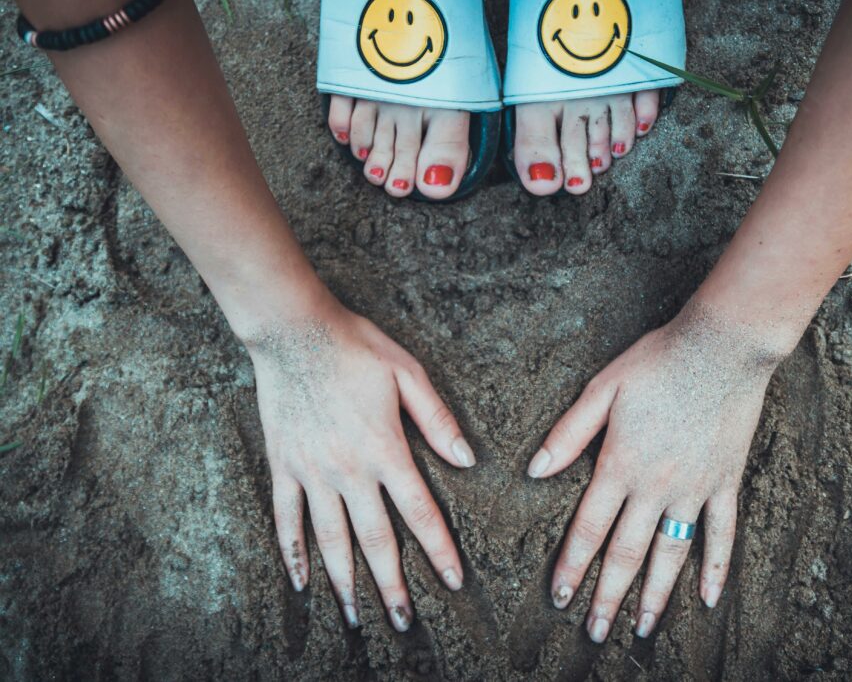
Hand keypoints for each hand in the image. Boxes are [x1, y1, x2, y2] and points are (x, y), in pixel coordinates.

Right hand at [246, 299, 474, 631]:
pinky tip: (303, 581)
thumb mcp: (407, 372)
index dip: (439, 550)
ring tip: (356, 616)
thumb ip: (437, 419)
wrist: (294, 330)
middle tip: (403, 622)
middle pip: (375, 540)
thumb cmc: (355, 345)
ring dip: (345, 583)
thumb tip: (467, 460)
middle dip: (392, 585)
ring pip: (331, 540)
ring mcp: (311, 471)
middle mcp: (348, 469)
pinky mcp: (283, 465)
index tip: (453, 581)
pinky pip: (287, 519)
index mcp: (385, 448)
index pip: (419, 512)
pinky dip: (294, 553)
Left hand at [527, 303, 785, 641]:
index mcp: (620, 465)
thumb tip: (534, 471)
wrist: (722, 347)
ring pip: (671, 555)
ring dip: (654, 595)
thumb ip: (568, 434)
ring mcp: (695, 489)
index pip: (589, 528)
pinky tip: (707, 599)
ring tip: (641, 628)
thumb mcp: (602, 389)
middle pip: (626, 553)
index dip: (572, 565)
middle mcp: (657, 487)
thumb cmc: (657, 361)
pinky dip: (716, 569)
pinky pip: (722, 535)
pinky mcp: (725, 482)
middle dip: (606, 596)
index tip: (558, 597)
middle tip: (594, 632)